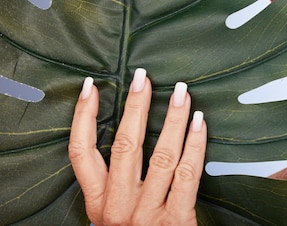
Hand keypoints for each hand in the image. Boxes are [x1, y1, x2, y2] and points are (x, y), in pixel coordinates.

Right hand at [68, 69, 206, 224]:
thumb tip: (124, 136)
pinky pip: (188, 173)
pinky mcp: (177, 220)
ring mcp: (148, 212)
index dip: (83, 117)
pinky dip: (196, 144)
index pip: (81, 153)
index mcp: (97, 203)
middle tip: (144, 77)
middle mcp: (118, 206)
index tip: (91, 87)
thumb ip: (116, 184)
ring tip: (182, 92)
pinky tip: (200, 122)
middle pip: (125, 146)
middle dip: (135, 107)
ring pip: (161, 155)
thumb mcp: (113, 216)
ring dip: (173, 119)